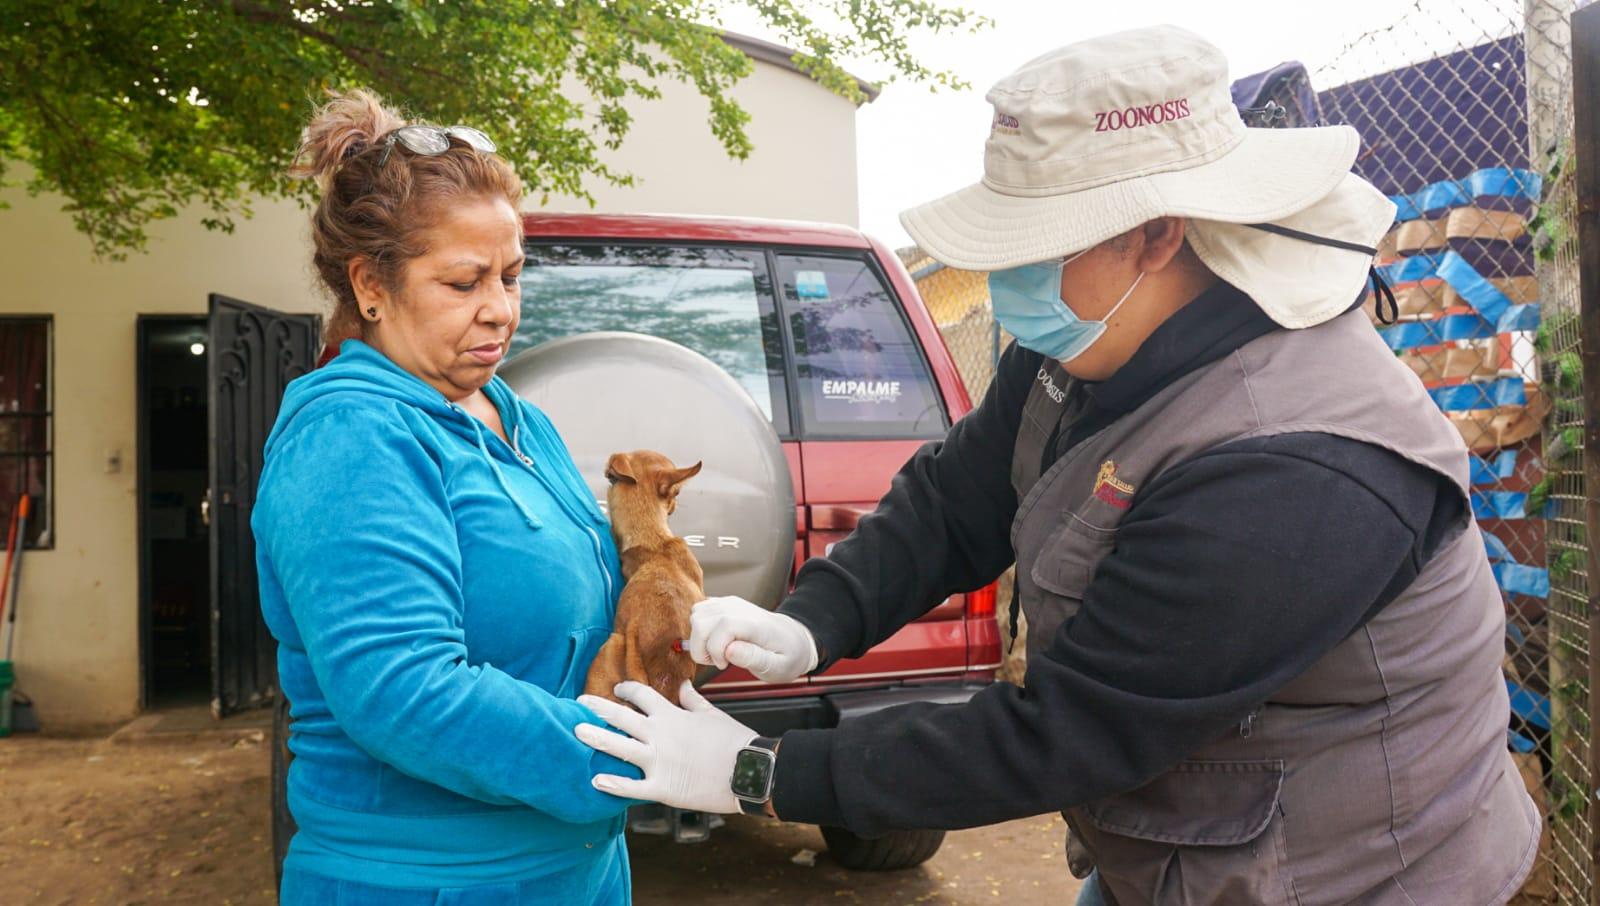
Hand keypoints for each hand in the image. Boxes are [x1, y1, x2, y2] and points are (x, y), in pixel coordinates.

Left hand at [575, 681, 756, 813]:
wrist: (749, 770)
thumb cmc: (734, 741)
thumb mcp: (712, 714)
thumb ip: (692, 700)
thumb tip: (683, 685)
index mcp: (672, 716)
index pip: (642, 695)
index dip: (626, 690)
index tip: (617, 689)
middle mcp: (660, 735)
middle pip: (621, 717)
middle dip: (597, 708)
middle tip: (578, 704)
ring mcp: (658, 762)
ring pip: (618, 748)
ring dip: (595, 739)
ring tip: (576, 732)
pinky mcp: (662, 787)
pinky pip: (631, 787)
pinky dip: (612, 785)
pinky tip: (595, 780)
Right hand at [689, 595, 818, 682]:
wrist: (793, 638)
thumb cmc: (786, 656)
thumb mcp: (778, 667)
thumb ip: (754, 658)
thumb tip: (729, 651)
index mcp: (755, 624)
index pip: (723, 626)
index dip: (715, 649)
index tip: (724, 665)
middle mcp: (740, 608)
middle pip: (701, 620)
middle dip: (701, 647)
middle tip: (719, 662)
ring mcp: (730, 603)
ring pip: (697, 615)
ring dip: (699, 639)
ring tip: (717, 653)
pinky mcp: (723, 604)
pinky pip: (699, 611)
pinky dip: (700, 630)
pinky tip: (714, 642)